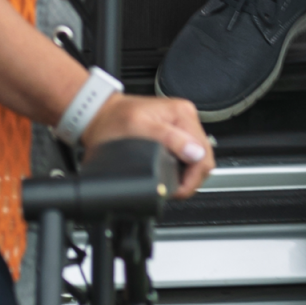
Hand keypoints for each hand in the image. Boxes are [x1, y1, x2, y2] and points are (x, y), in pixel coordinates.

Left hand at [80, 93, 213, 198]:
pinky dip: (182, 167)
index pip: (203, 155)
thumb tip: (195, 153)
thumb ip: (169, 139)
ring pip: (198, 158)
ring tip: (171, 183)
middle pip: (204, 158)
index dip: (192, 179)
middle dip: (191, 178)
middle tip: (172, 190)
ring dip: (188, 174)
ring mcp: (183, 125)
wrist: (101, 115)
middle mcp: (186, 117)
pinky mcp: (177, 132)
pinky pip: (189, 155)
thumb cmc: (113, 121)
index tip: (176, 190)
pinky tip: (171, 172)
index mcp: (182, 114)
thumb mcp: (138, 129)